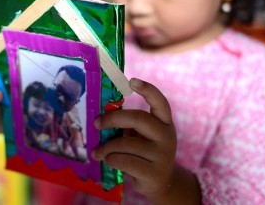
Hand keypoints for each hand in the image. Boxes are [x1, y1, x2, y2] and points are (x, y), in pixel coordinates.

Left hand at [92, 78, 176, 199]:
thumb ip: (128, 125)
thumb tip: (101, 117)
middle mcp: (167, 136)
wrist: (160, 183)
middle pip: (138, 119)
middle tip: (96, 123)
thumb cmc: (144, 153)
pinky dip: (111, 159)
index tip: (132, 80)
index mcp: (164, 122)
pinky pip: (124, 161)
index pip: (160, 101)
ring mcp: (163, 155)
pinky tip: (107, 161)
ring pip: (126, 143)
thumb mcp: (141, 136)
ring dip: (107, 147)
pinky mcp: (154, 173)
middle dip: (113, 118)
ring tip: (97, 151)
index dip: (147, 89)